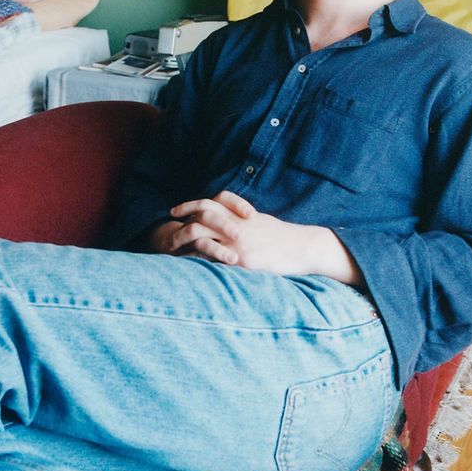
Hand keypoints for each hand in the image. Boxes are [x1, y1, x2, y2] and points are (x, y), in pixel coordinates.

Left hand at [151, 191, 361, 283]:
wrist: (304, 246)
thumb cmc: (283, 237)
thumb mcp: (261, 222)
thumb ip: (242, 221)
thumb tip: (228, 223)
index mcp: (240, 215)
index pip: (208, 203)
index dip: (189, 205)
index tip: (175, 210)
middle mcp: (237, 226)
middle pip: (201, 217)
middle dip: (180, 223)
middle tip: (166, 230)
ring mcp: (239, 244)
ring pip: (204, 238)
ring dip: (186, 243)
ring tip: (173, 250)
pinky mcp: (244, 261)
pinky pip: (216, 261)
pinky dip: (201, 262)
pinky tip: (189, 267)